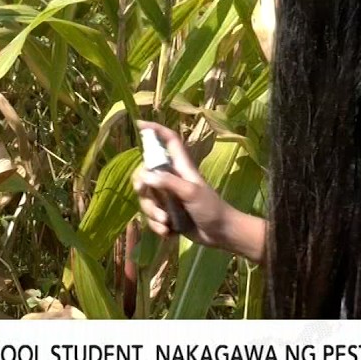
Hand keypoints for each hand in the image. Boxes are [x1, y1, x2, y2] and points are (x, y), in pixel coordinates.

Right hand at [130, 121, 233, 247]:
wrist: (221, 234)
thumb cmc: (211, 208)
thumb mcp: (191, 193)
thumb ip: (168, 183)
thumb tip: (145, 176)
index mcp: (180, 167)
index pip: (168, 141)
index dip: (155, 130)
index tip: (139, 125)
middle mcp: (171, 179)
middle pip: (145, 174)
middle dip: (143, 189)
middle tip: (146, 196)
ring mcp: (168, 197)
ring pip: (146, 199)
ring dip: (152, 213)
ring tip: (167, 223)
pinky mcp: (167, 214)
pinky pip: (151, 217)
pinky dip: (157, 226)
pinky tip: (169, 233)